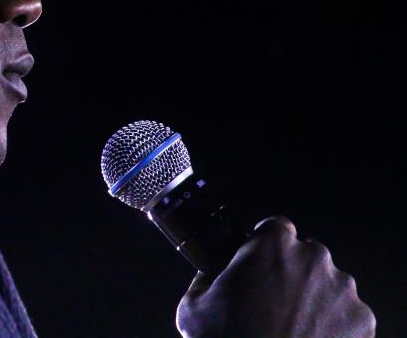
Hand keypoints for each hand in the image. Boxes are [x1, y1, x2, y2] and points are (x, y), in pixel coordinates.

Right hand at [176, 215, 374, 337]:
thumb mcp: (192, 307)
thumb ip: (203, 280)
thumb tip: (209, 276)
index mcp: (272, 245)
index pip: (274, 227)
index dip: (264, 245)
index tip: (258, 262)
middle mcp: (313, 258)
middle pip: (305, 254)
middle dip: (290, 272)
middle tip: (270, 300)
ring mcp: (342, 289)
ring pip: (328, 283)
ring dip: (313, 297)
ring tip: (291, 325)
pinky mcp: (361, 320)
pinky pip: (346, 313)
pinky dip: (333, 324)